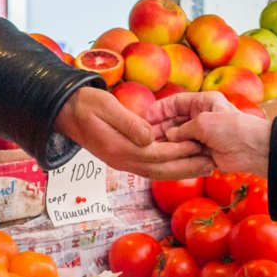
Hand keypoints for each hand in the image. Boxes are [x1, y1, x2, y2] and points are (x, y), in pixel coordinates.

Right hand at [54, 87, 215, 178]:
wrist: (65, 112)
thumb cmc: (85, 103)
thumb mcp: (105, 105)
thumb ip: (128, 122)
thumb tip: (150, 136)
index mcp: (118, 148)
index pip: (155, 153)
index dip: (179, 150)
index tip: (199, 143)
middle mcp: (121, 160)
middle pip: (160, 170)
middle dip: (187, 167)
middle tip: (211, 163)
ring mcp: (122, 162)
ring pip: (157, 173)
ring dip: (182, 171)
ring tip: (205, 166)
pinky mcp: (124, 159)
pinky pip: (151, 168)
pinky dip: (170, 168)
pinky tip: (185, 163)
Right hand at [144, 92, 271, 177]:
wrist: (253, 149)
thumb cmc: (231, 128)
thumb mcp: (204, 122)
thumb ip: (182, 128)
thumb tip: (168, 136)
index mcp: (203, 102)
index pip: (174, 103)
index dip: (159, 110)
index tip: (145, 119)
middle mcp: (201, 116)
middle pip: (174, 121)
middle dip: (160, 128)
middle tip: (146, 138)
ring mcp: (202, 134)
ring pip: (178, 137)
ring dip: (167, 142)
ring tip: (152, 148)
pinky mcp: (204, 151)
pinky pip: (185, 151)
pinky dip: (176, 153)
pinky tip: (165, 157)